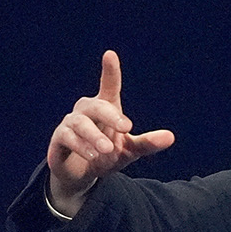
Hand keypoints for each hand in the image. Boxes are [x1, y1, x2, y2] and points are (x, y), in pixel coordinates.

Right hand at [45, 51, 175, 215]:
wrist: (81, 176)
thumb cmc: (106, 156)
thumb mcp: (130, 151)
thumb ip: (147, 143)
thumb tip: (171, 137)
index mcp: (105, 108)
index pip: (108, 86)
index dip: (110, 71)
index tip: (110, 55)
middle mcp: (86, 111)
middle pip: (97, 106)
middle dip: (111, 115)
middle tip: (126, 128)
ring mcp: (70, 124)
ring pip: (80, 123)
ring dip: (94, 136)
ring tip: (107, 150)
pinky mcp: (59, 139)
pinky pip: (67, 137)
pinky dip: (80, 146)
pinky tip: (93, 156)